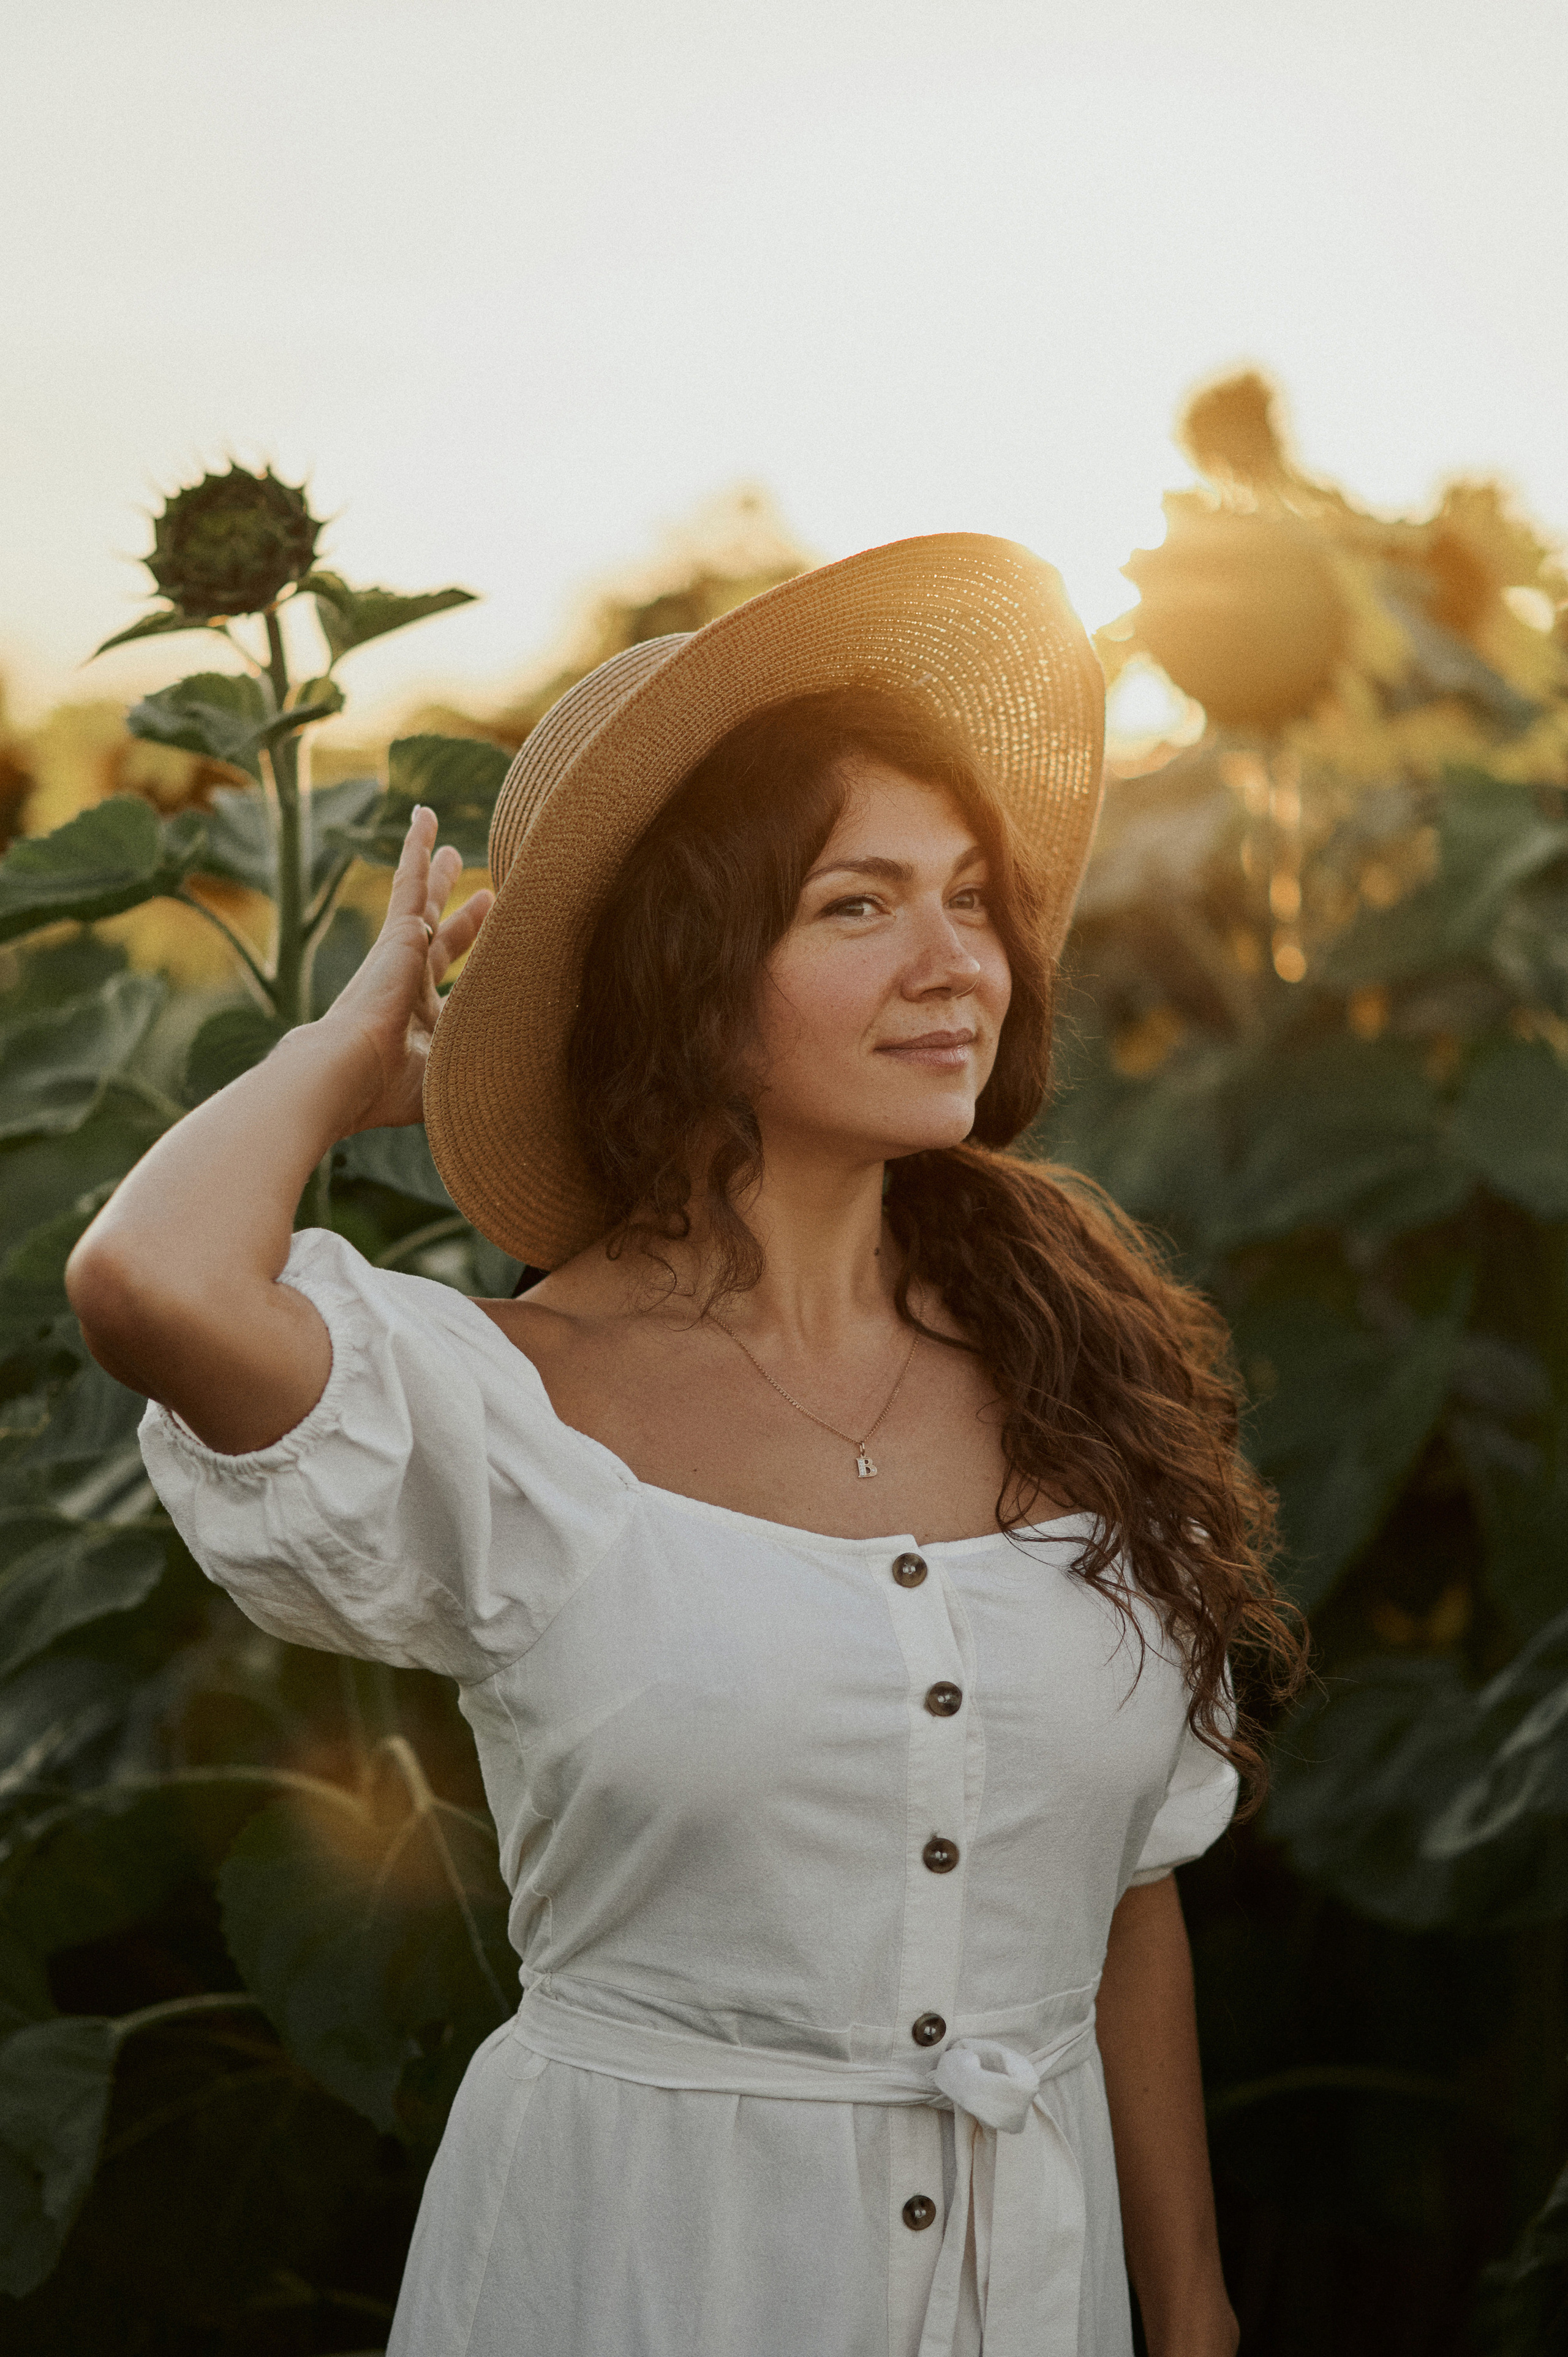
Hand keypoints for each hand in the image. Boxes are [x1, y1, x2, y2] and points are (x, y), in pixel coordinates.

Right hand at [318, 807, 491, 1131]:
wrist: (346, 1073)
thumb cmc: (392, 1089)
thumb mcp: (453, 1075)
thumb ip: (486, 1066)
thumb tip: (535, 1079)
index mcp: (421, 1022)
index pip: (454, 991)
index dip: (476, 978)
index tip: (494, 970)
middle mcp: (409, 984)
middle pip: (441, 941)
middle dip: (462, 919)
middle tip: (482, 897)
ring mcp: (401, 956)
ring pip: (423, 902)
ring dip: (434, 872)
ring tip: (446, 844)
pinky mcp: (397, 933)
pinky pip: (410, 880)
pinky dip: (418, 849)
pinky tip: (424, 817)